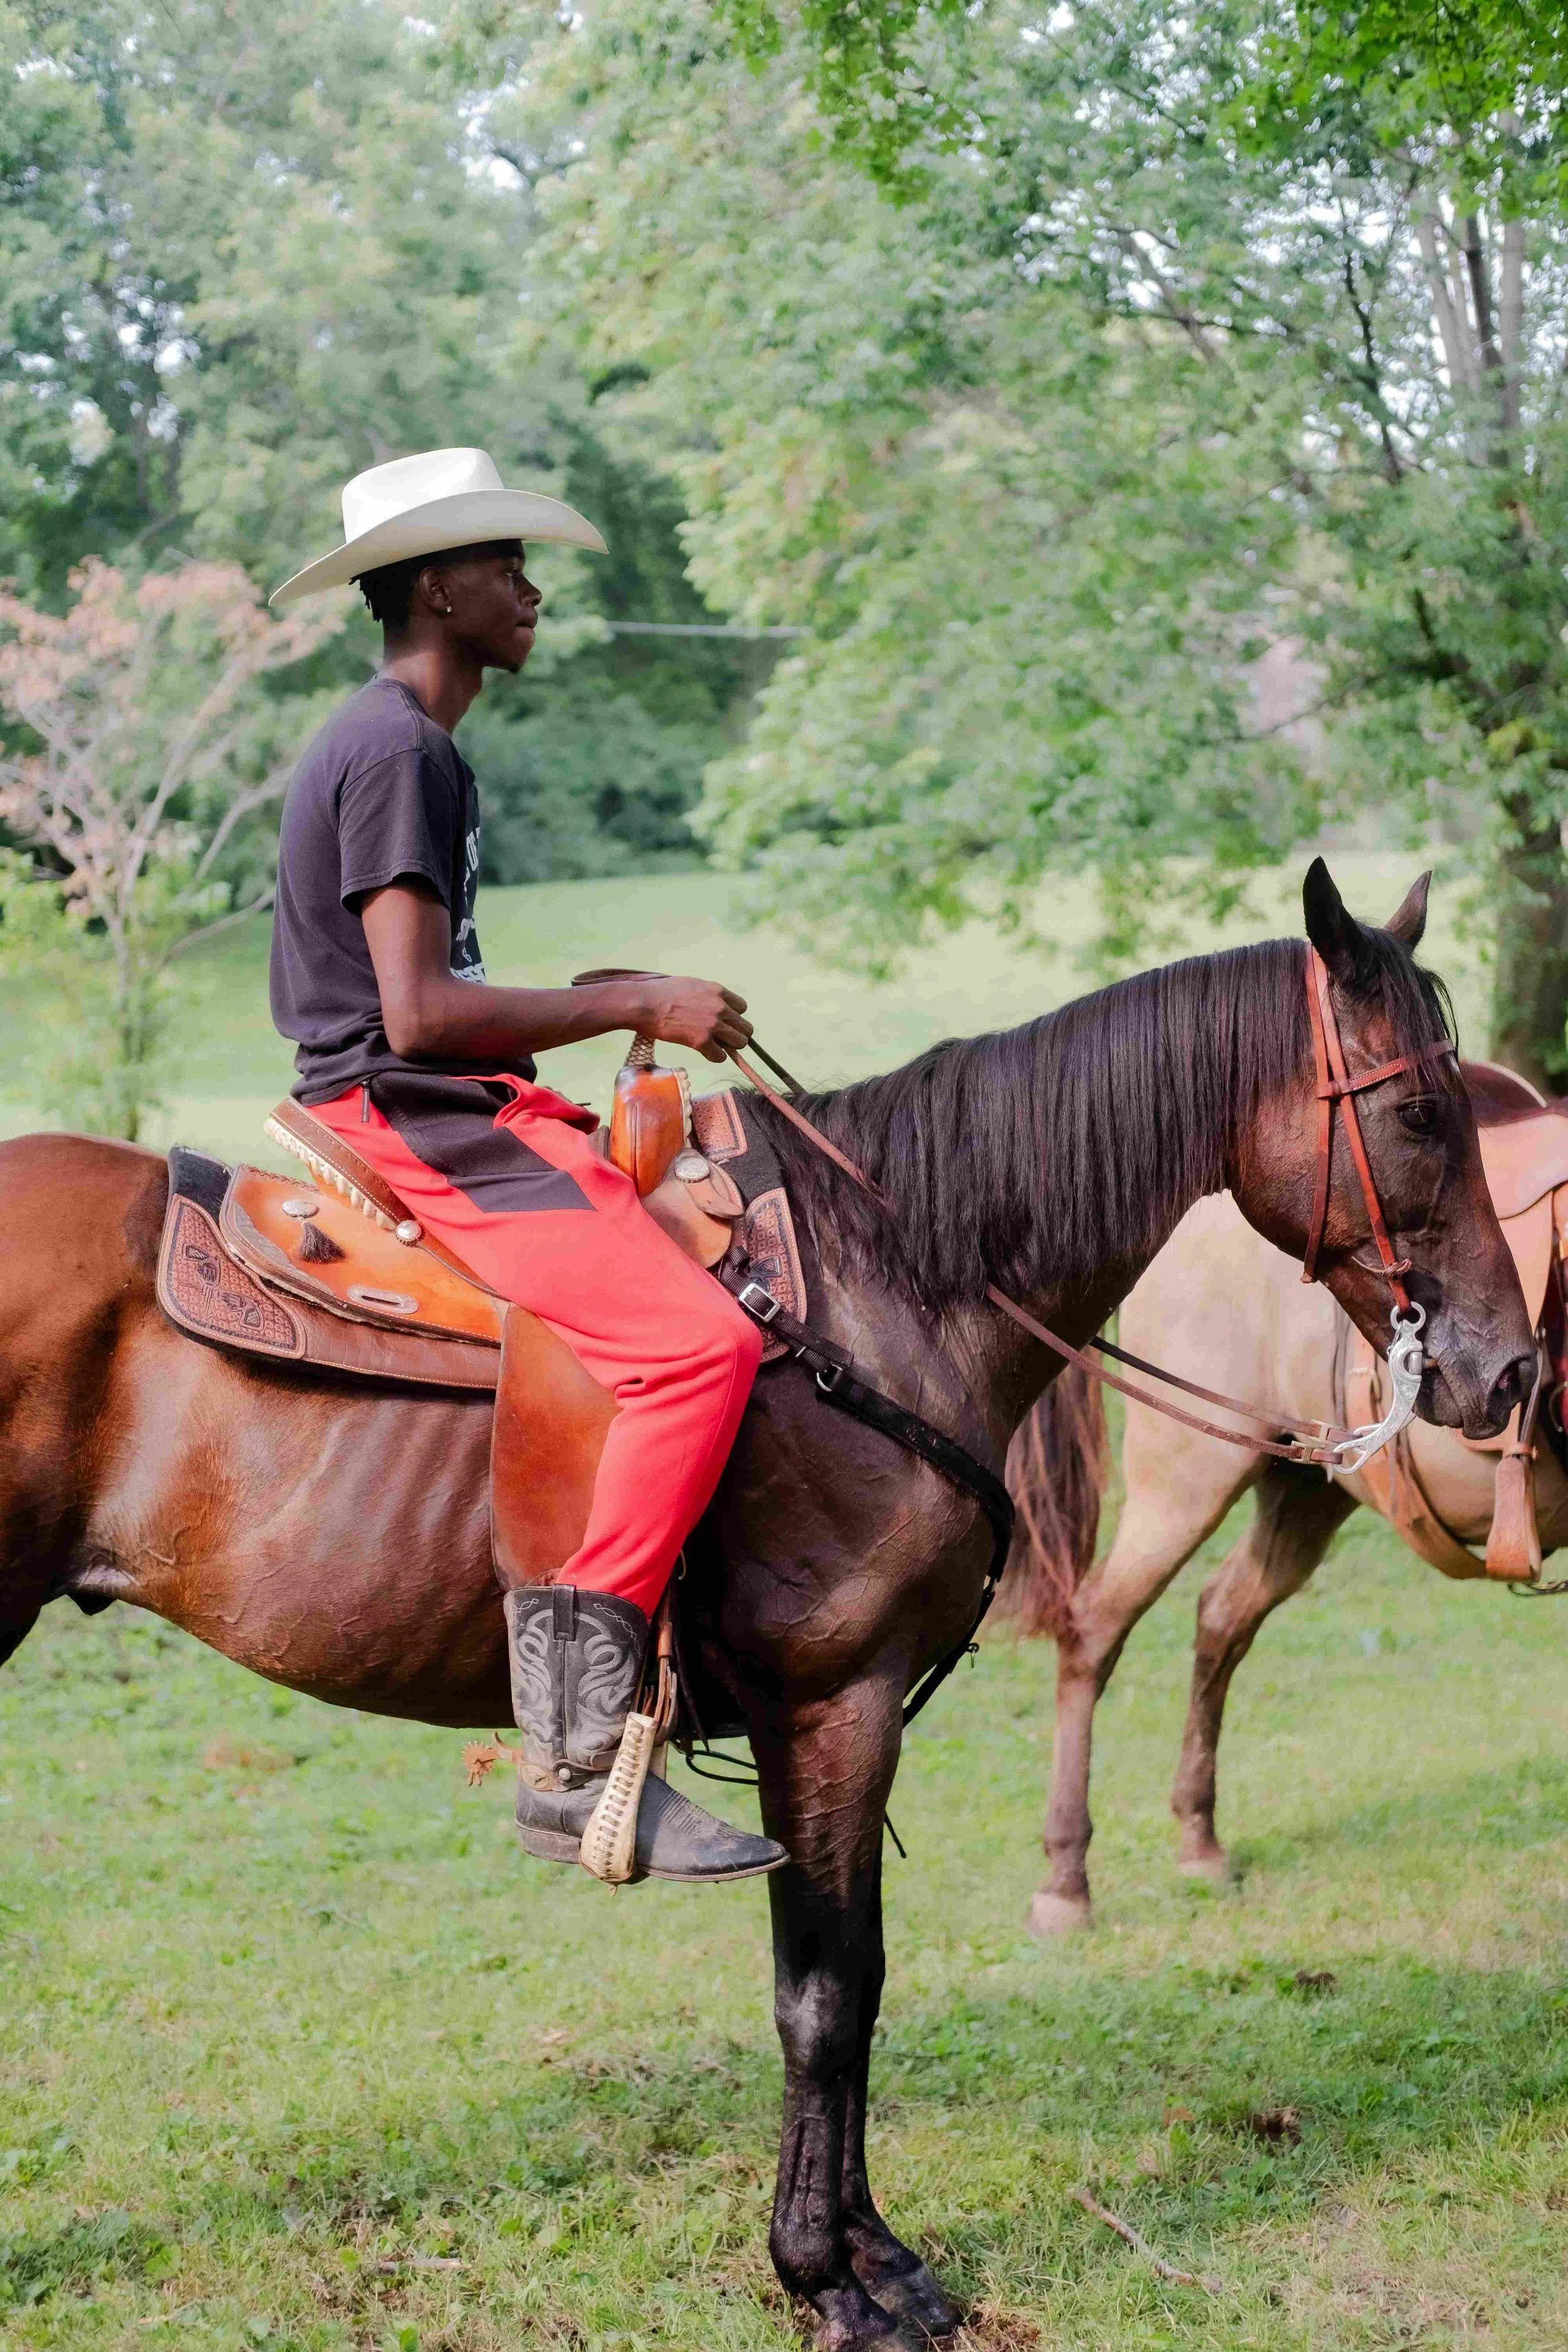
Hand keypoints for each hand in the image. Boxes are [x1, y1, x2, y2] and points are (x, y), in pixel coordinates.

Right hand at [639, 976, 753, 1063]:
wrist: (644, 1004)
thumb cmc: (660, 993)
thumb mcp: (690, 985)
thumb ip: (706, 995)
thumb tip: (710, 1004)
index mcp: (717, 991)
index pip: (742, 1008)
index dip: (733, 1017)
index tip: (724, 1022)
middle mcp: (719, 1007)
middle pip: (745, 1028)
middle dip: (735, 1034)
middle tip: (723, 1039)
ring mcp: (712, 1024)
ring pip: (739, 1042)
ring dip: (729, 1047)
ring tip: (716, 1046)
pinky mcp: (702, 1041)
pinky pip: (721, 1056)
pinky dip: (715, 1057)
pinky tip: (706, 1053)